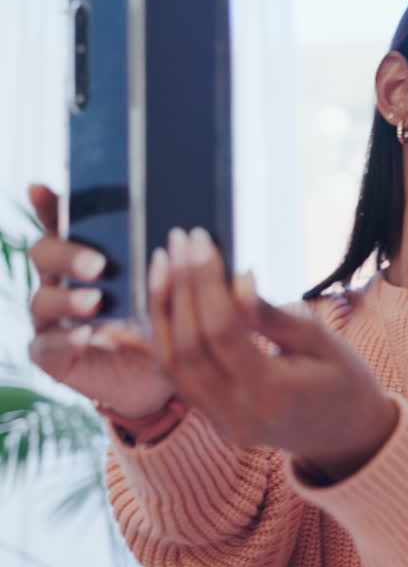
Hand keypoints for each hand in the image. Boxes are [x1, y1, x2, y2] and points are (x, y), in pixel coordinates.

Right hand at [25, 184, 175, 417]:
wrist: (168, 378)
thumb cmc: (174, 322)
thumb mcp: (185, 289)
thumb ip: (188, 265)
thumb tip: (207, 241)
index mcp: (91, 255)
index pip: (64, 222)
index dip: (49, 205)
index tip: (41, 188)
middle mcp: (65, 282)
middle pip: (45, 254)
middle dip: (67, 254)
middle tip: (98, 264)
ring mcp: (55, 319)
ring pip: (42, 299)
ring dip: (67, 298)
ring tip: (96, 301)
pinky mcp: (55, 355)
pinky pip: (46, 345)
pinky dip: (65, 340)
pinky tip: (88, 336)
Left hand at [151, 227, 397, 480]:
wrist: (349, 437)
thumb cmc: (346, 382)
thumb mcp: (324, 343)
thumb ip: (274, 317)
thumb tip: (238, 279)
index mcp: (274, 394)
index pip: (223, 332)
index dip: (207, 284)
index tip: (204, 244)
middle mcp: (239, 415)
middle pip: (189, 347)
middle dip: (180, 288)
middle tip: (180, 242)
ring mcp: (223, 424)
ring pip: (172, 365)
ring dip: (162, 311)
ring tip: (163, 265)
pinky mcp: (214, 422)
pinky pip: (174, 381)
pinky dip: (154, 346)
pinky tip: (126, 322)